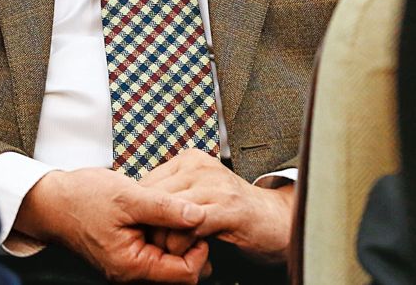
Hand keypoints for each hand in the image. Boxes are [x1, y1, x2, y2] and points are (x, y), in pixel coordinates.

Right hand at [14, 167, 209, 282]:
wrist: (52, 200)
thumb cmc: (83, 198)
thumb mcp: (128, 197)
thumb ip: (165, 208)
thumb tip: (199, 214)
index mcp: (133, 266)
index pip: (185, 274)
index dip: (199, 248)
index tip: (198, 220)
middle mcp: (131, 273)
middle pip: (180, 270)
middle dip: (190, 242)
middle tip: (189, 213)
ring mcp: (129, 265)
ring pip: (169, 259)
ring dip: (176, 236)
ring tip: (174, 209)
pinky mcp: (126, 253)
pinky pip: (155, 250)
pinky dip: (163, 232)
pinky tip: (160, 211)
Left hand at [140, 150, 294, 263]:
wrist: (278, 221)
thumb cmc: (235, 213)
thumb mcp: (199, 197)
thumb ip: (172, 197)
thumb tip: (137, 211)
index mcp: (189, 160)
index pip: (146, 185)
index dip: (141, 214)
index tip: (146, 235)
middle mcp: (199, 166)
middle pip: (153, 198)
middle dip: (151, 229)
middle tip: (157, 250)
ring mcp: (215, 184)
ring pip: (168, 213)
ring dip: (166, 241)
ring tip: (175, 255)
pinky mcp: (229, 207)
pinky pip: (189, 226)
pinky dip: (183, 245)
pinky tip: (194, 253)